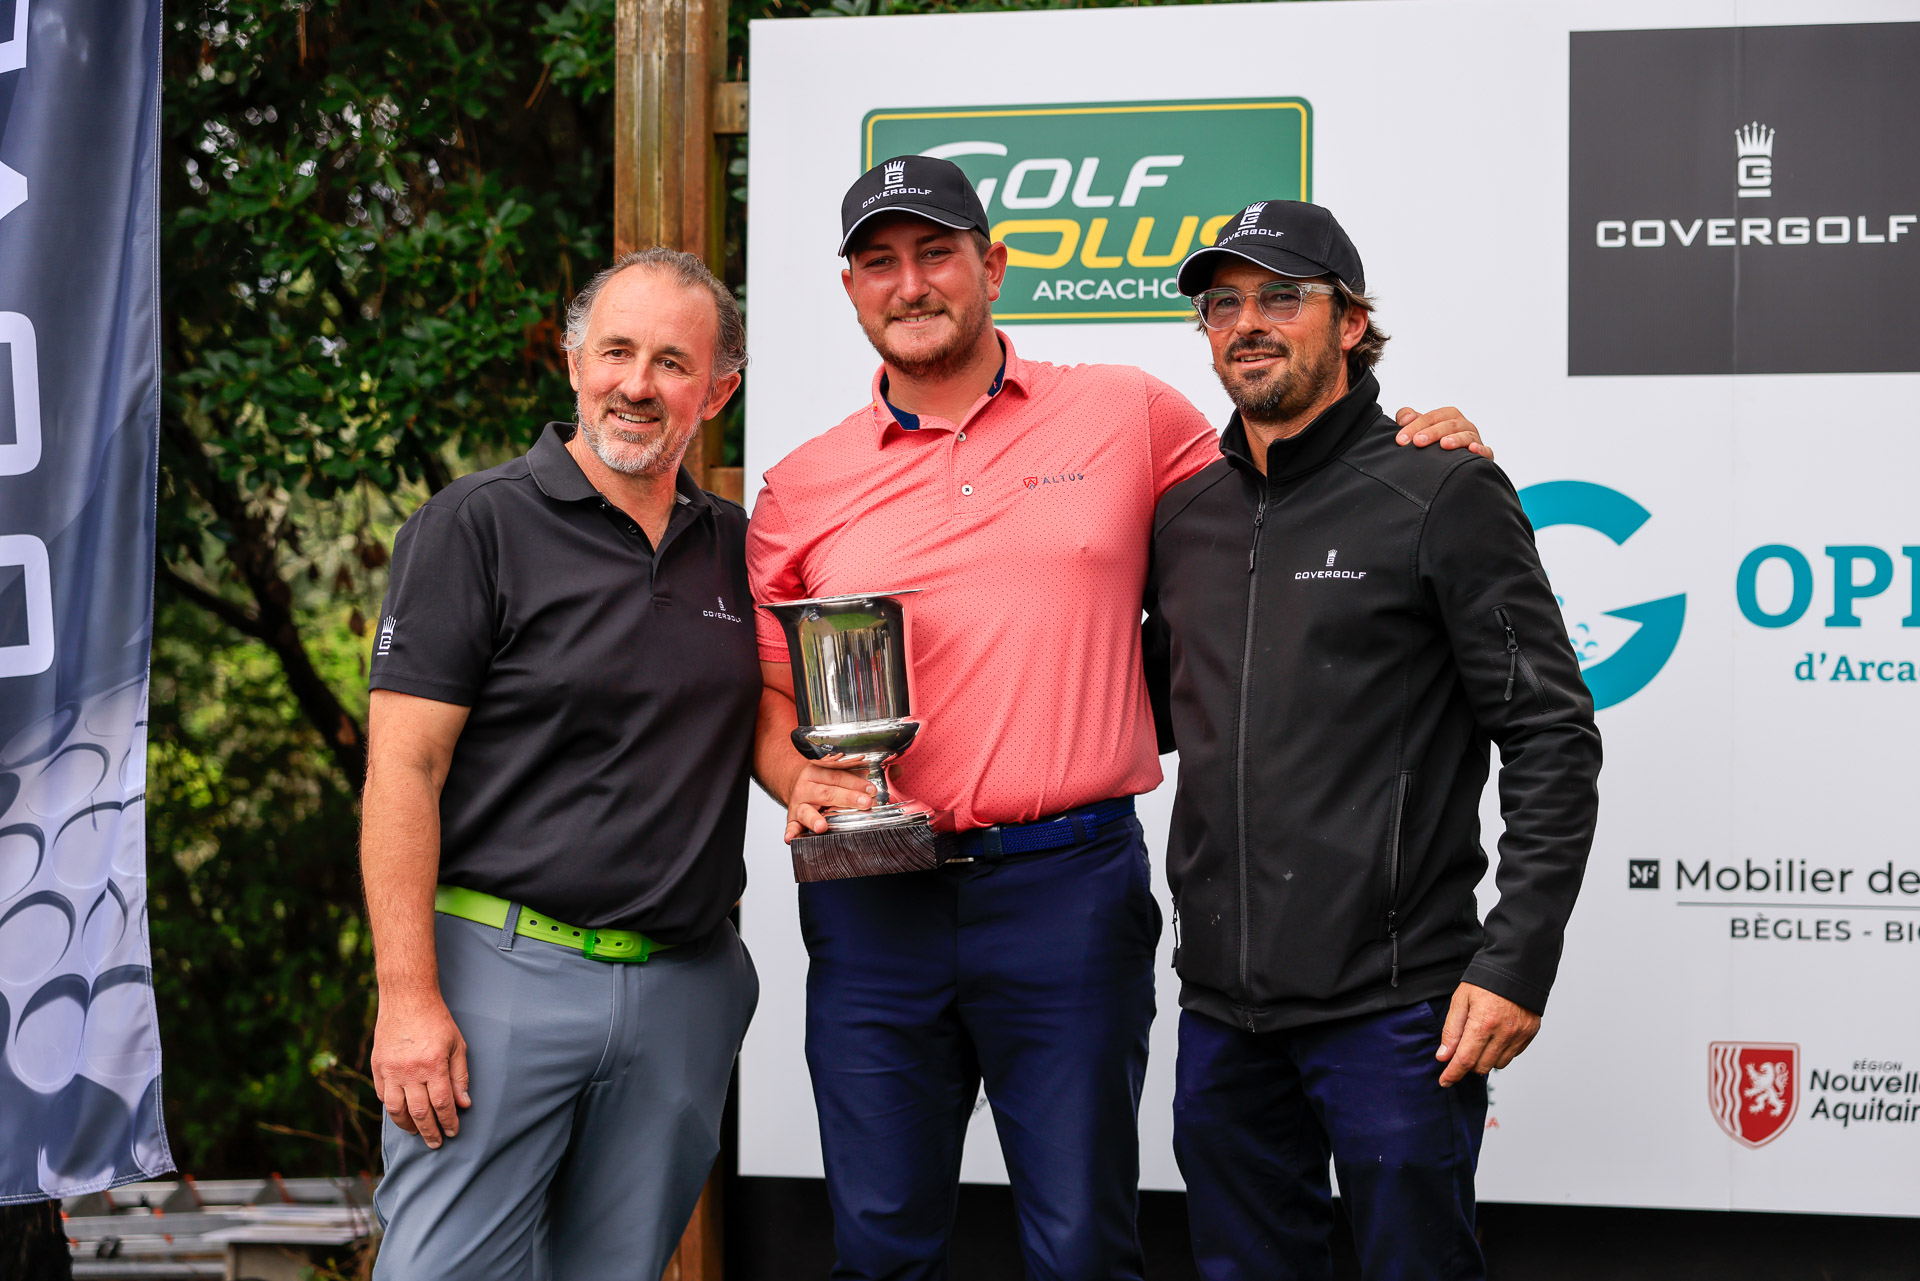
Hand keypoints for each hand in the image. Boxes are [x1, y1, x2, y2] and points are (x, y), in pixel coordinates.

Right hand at [371, 989, 470, 1146]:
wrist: (407, 998)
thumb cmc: (436, 1020)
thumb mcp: (457, 1045)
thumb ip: (460, 1076)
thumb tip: (463, 1104)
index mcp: (433, 1065)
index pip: (442, 1104)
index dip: (448, 1121)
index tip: (453, 1131)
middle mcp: (410, 1071)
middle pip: (419, 1112)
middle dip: (429, 1131)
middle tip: (436, 1142)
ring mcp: (390, 1070)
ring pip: (396, 1109)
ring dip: (407, 1125)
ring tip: (417, 1132)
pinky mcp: (377, 1066)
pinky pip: (382, 1095)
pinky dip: (392, 1107)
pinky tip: (401, 1113)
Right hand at [785, 754, 877, 842]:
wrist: (794, 784)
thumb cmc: (820, 781)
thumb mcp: (833, 772)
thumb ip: (854, 777)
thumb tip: (881, 780)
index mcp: (816, 772)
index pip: (837, 776)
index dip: (856, 783)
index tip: (871, 790)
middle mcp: (806, 787)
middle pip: (827, 793)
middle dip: (848, 798)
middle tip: (865, 803)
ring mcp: (798, 804)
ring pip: (807, 811)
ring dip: (814, 819)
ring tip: (822, 827)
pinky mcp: (793, 818)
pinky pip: (791, 826)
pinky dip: (791, 833)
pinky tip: (791, 838)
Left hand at [1395, 406, 1492, 458]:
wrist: (1454, 466)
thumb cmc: (1436, 444)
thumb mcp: (1421, 429)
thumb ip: (1410, 419)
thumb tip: (1404, 418)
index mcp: (1448, 417)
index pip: (1432, 417)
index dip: (1415, 426)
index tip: (1401, 439)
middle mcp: (1463, 426)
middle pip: (1449, 424)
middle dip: (1432, 432)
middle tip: (1418, 441)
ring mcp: (1474, 439)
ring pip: (1466, 435)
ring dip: (1455, 439)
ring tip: (1444, 444)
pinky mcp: (1484, 455)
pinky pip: (1486, 451)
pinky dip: (1480, 450)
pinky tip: (1472, 450)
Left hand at [1435, 982, 1539, 1086]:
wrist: (1517, 968)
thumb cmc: (1485, 981)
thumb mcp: (1461, 1000)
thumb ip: (1452, 1030)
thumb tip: (1444, 1056)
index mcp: (1483, 1023)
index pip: (1465, 1059)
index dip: (1453, 1074)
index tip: (1444, 1081)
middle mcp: (1504, 1033)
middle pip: (1481, 1066)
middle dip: (1468, 1064)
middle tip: (1461, 1052)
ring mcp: (1519, 1035)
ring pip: (1498, 1064)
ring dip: (1485, 1059)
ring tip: (1480, 1041)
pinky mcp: (1530, 1034)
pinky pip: (1512, 1055)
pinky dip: (1501, 1053)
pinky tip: (1495, 1038)